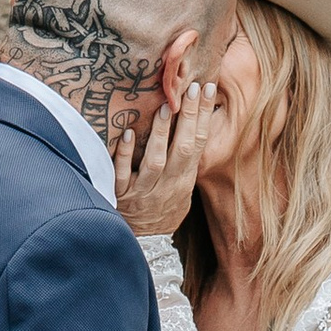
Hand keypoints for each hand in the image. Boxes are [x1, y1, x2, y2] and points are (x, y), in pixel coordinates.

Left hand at [115, 80, 213, 240]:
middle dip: (189, 118)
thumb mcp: (181, 187)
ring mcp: (144, 191)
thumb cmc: (163, 208)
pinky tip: (126, 135)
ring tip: (164, 108)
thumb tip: (193, 124)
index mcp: (184, 180)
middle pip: (183, 149)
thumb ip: (185, 161)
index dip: (204, 117)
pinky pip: (122, 174)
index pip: (199, 144)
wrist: (145, 242)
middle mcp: (168, 185)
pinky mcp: (122, 196)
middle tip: (193, 89)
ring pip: (155, 162)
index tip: (208, 89)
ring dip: (160, 135)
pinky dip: (124, 156)